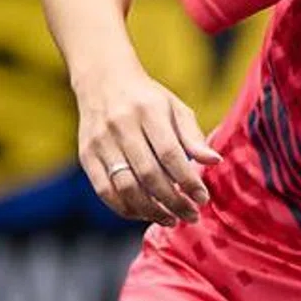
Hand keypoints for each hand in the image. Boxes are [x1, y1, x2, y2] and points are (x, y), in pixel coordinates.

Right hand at [74, 68, 220, 227]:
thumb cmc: (148, 98)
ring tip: (172, 219)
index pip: (171, 154)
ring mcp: (100, 142)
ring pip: (126, 187)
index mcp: (148, 112)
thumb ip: (193, 136)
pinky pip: (105, 191)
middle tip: (192, 215)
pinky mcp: (86, 156)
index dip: (188, 181)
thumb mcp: (175, 108)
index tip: (203, 198)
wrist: (103, 81)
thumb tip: (214, 161)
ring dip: (151, 210)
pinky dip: (126, 208)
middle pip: (149, 174)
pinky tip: (145, 214)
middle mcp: (121, 127)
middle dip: (173, 201)